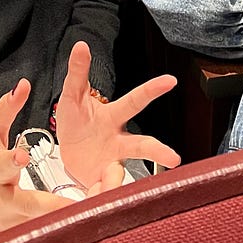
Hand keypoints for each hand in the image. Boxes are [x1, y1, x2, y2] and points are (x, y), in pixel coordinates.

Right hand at [0, 79, 71, 231]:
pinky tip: (84, 226)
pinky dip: (58, 230)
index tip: (22, 157)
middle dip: (55, 205)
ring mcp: (6, 220)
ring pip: (37, 226)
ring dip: (63, 220)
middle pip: (29, 206)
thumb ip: (7, 108)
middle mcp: (0, 199)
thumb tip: (23, 84)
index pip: (2, 166)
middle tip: (82, 201)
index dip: (12, 162)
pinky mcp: (12, 233)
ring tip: (93, 212)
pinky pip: (38, 233)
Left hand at [54, 41, 180, 190]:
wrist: (68, 152)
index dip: (152, 90)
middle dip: (157, 152)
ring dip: (119, 183)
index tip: (170, 80)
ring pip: (123, 174)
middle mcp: (119, 140)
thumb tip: (80, 45)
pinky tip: (97, 197)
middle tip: (174, 159)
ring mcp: (112, 163)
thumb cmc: (76, 119)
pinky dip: (99, 193)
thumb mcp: (72, 94)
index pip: (135, 100)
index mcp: (113, 117)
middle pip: (140, 146)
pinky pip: (103, 189)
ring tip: (117, 191)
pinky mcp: (101, 181)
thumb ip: (78, 72)